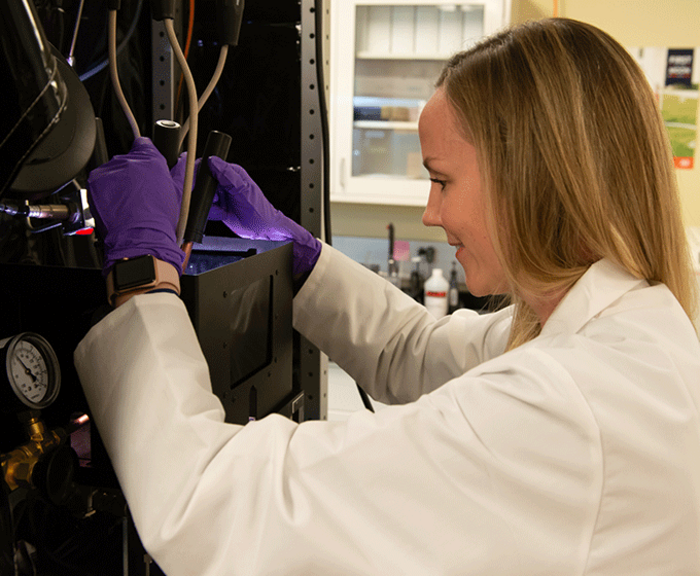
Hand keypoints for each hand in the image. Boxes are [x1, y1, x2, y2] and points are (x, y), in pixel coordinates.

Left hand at [88, 138, 184, 275]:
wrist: (140, 238)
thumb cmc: (160, 220)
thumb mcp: (179, 194)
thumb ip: (182, 171)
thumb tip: (189, 159)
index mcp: (151, 159)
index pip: (145, 145)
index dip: (146, 157)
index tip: (146, 169)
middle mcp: (129, 160)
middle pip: (128, 160)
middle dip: (133, 173)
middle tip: (140, 193)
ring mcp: (111, 170)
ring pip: (114, 170)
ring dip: (118, 182)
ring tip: (128, 202)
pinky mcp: (96, 181)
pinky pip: (100, 180)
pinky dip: (105, 190)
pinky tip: (116, 204)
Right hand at [171, 154, 320, 276]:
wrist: (264, 231)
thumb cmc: (260, 210)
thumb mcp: (243, 191)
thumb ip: (227, 175)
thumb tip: (212, 161)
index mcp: (232, 173)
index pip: (209, 166)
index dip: (199, 172)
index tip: (195, 181)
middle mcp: (225, 182)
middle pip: (202, 182)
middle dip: (203, 192)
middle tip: (215, 200)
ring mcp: (221, 195)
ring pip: (202, 196)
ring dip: (208, 204)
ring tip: (221, 208)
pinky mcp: (219, 208)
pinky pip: (206, 208)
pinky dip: (211, 212)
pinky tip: (222, 214)